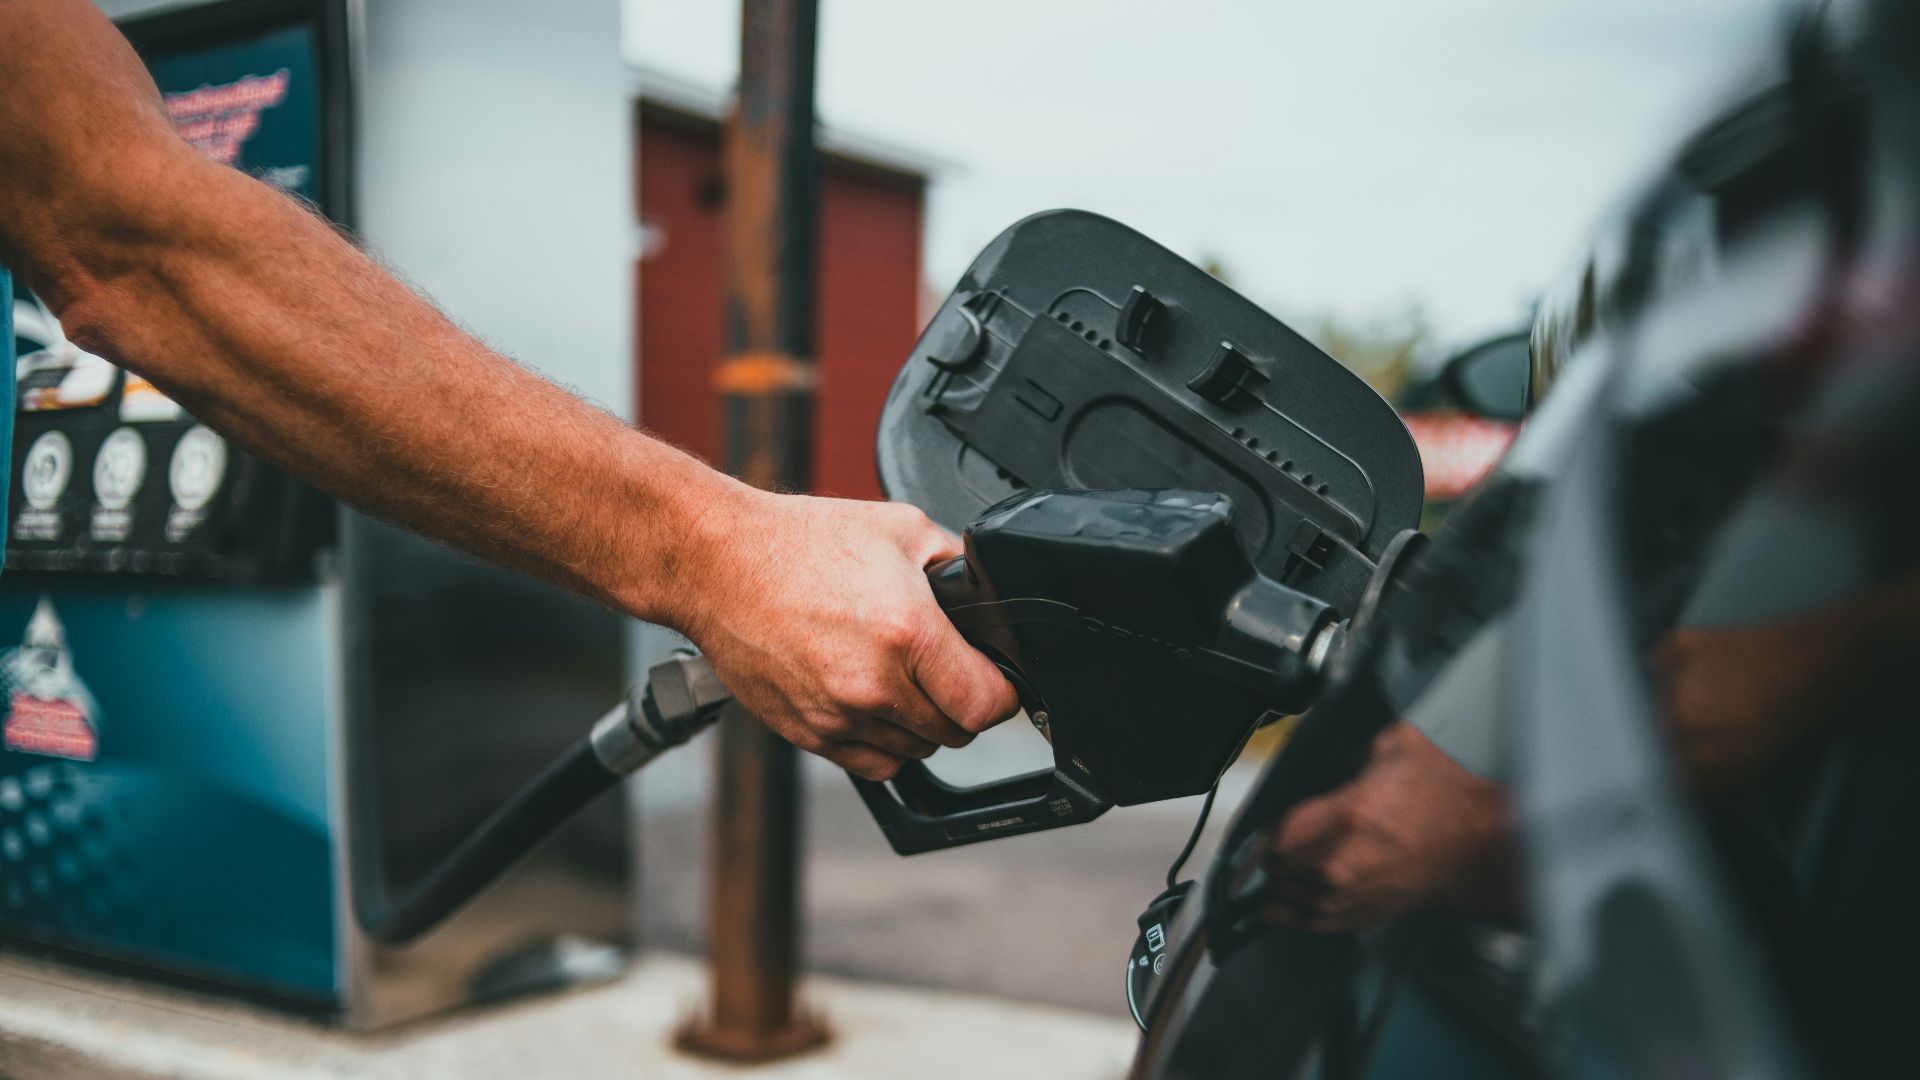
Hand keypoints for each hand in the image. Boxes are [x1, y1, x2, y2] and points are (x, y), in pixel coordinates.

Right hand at [672, 488, 1018, 779]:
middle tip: (946, 671)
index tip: (995, 678)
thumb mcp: (901, 528)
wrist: (718, 563)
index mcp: (907, 633)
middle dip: (961, 704)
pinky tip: (874, 702)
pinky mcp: (808, 733)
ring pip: (915, 752)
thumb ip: (956, 567)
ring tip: (903, 680)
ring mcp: (838, 715)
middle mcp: (874, 684)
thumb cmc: (800, 542)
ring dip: (921, 726)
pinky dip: (884, 742)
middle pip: (956, 733)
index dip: (1002, 692)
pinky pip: (872, 763)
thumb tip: (986, 596)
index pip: (987, 704)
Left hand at [1263, 722, 1512, 932]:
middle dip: (1274, 851)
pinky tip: (1278, 907)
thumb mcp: (1399, 745)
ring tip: (1281, 870)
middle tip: (1280, 841)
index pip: (1277, 830)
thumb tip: (1328, 734)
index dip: (1271, 825)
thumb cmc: (1444, 801)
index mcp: (1347, 814)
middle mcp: (1340, 862)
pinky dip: (1290, 914)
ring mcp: (1348, 896)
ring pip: (1285, 897)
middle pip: (1276, 865)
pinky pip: (1307, 923)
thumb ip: (1356, 738)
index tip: (1274, 819)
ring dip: (1281, 882)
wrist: (1478, 851)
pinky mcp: (1360, 918)